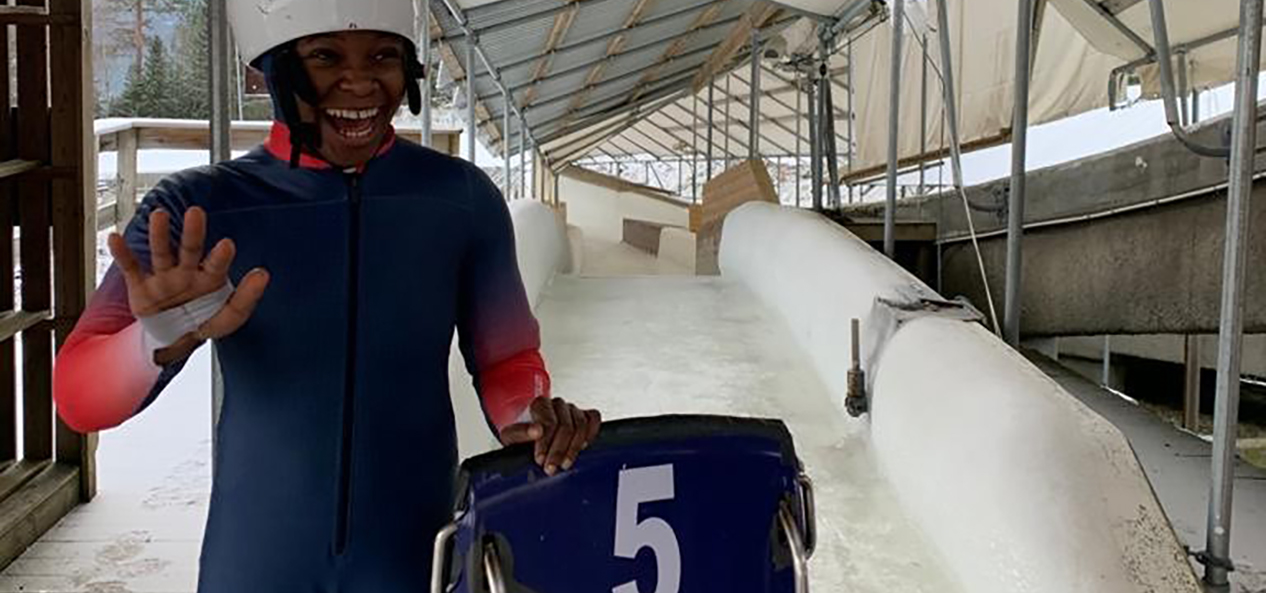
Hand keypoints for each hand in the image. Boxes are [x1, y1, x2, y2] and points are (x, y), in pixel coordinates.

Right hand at [109, 206, 269, 340]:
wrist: (171, 339)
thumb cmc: (203, 321)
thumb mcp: (228, 317)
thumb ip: (246, 298)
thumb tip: (263, 274)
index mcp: (209, 278)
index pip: (216, 265)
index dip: (220, 256)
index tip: (227, 244)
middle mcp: (186, 272)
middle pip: (190, 249)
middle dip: (192, 232)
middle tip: (195, 213)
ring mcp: (163, 277)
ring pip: (161, 253)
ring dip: (158, 235)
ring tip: (159, 215)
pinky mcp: (141, 286)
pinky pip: (131, 267)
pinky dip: (122, 253)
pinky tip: (116, 238)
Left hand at [499, 397, 601, 475]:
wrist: (527, 435)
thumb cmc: (520, 435)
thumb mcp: (510, 436)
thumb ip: (519, 432)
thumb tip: (536, 431)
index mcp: (539, 404)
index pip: (548, 422)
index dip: (545, 443)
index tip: (540, 459)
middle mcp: (557, 404)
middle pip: (566, 426)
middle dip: (558, 450)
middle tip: (551, 468)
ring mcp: (572, 409)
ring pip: (581, 425)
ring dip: (574, 448)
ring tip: (565, 464)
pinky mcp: (584, 415)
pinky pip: (593, 419)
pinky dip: (591, 432)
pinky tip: (583, 447)